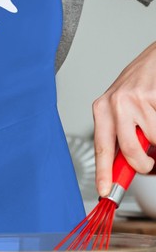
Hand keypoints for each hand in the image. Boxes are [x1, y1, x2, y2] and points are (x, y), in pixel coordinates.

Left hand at [92, 41, 155, 197]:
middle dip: (143, 164)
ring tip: (155, 127)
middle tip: (150, 162)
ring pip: (152, 140)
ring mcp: (136, 100)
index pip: (101, 147)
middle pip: (129, 150)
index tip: (104, 191)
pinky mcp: (153, 96)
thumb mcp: (121, 110)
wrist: (155, 60)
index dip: (104, 172)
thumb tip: (125, 169)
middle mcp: (115, 103)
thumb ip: (121, 136)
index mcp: (102, 108)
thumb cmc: (139, 87)